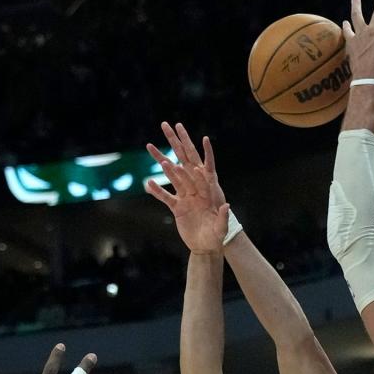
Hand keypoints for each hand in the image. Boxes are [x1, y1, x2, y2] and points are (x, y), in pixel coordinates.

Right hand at [145, 122, 229, 254]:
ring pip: (173, 178)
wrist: (207, 247)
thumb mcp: (221, 228)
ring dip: (165, 166)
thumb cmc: (217, 237)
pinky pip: (165, 197)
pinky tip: (148, 183)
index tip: (199, 144)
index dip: (201, 158)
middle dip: (177, 145)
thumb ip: (222, 217)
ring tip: (154, 152)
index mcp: (208, 192)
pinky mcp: (177, 208)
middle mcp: (196, 190)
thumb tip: (226, 206)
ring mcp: (185, 198)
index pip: (202, 172)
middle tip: (168, 126)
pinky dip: (157, 191)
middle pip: (185, 164)